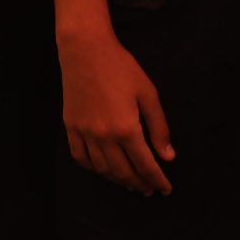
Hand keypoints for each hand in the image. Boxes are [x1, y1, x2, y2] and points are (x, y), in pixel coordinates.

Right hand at [57, 30, 173, 194]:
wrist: (85, 50)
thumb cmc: (121, 67)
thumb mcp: (148, 93)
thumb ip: (159, 127)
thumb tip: (168, 156)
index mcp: (126, 129)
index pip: (145, 165)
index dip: (157, 180)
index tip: (166, 189)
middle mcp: (104, 137)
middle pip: (123, 172)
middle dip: (139, 184)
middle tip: (149, 190)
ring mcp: (85, 133)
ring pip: (102, 169)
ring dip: (118, 180)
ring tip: (130, 183)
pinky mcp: (71, 127)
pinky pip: (81, 158)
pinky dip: (93, 169)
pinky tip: (103, 170)